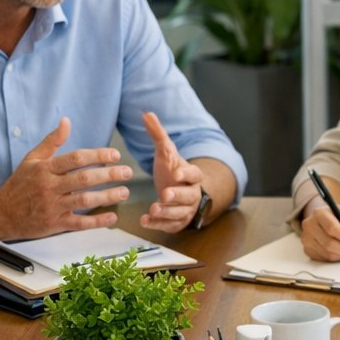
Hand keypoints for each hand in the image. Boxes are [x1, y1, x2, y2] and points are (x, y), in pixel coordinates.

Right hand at [0, 117, 131, 236]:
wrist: (2, 212)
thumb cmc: (20, 184)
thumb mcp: (32, 159)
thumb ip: (52, 141)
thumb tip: (66, 121)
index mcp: (45, 169)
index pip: (75, 159)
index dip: (97, 156)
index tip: (115, 155)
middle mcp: (49, 187)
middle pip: (83, 179)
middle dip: (108, 175)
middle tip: (128, 172)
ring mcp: (52, 207)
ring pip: (84, 201)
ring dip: (107, 197)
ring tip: (124, 192)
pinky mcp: (55, 224)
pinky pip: (79, 224)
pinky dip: (97, 222)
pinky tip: (112, 217)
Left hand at [141, 111, 206, 232]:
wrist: (179, 192)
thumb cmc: (172, 171)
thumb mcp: (166, 153)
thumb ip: (158, 134)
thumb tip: (146, 113)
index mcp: (191, 176)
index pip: (194, 174)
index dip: (186, 174)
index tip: (176, 174)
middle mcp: (192, 194)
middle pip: (189, 196)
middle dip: (177, 196)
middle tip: (165, 194)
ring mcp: (185, 210)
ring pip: (180, 213)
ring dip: (167, 212)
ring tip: (153, 208)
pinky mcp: (176, 223)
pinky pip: (170, 226)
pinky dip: (158, 224)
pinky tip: (145, 220)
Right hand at [301, 199, 339, 260]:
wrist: (324, 220)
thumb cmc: (338, 217)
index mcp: (319, 213)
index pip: (332, 228)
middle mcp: (309, 225)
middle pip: (328, 243)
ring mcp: (306, 238)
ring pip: (326, 253)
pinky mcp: (307, 249)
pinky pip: (323, 258)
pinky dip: (334, 257)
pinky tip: (339, 251)